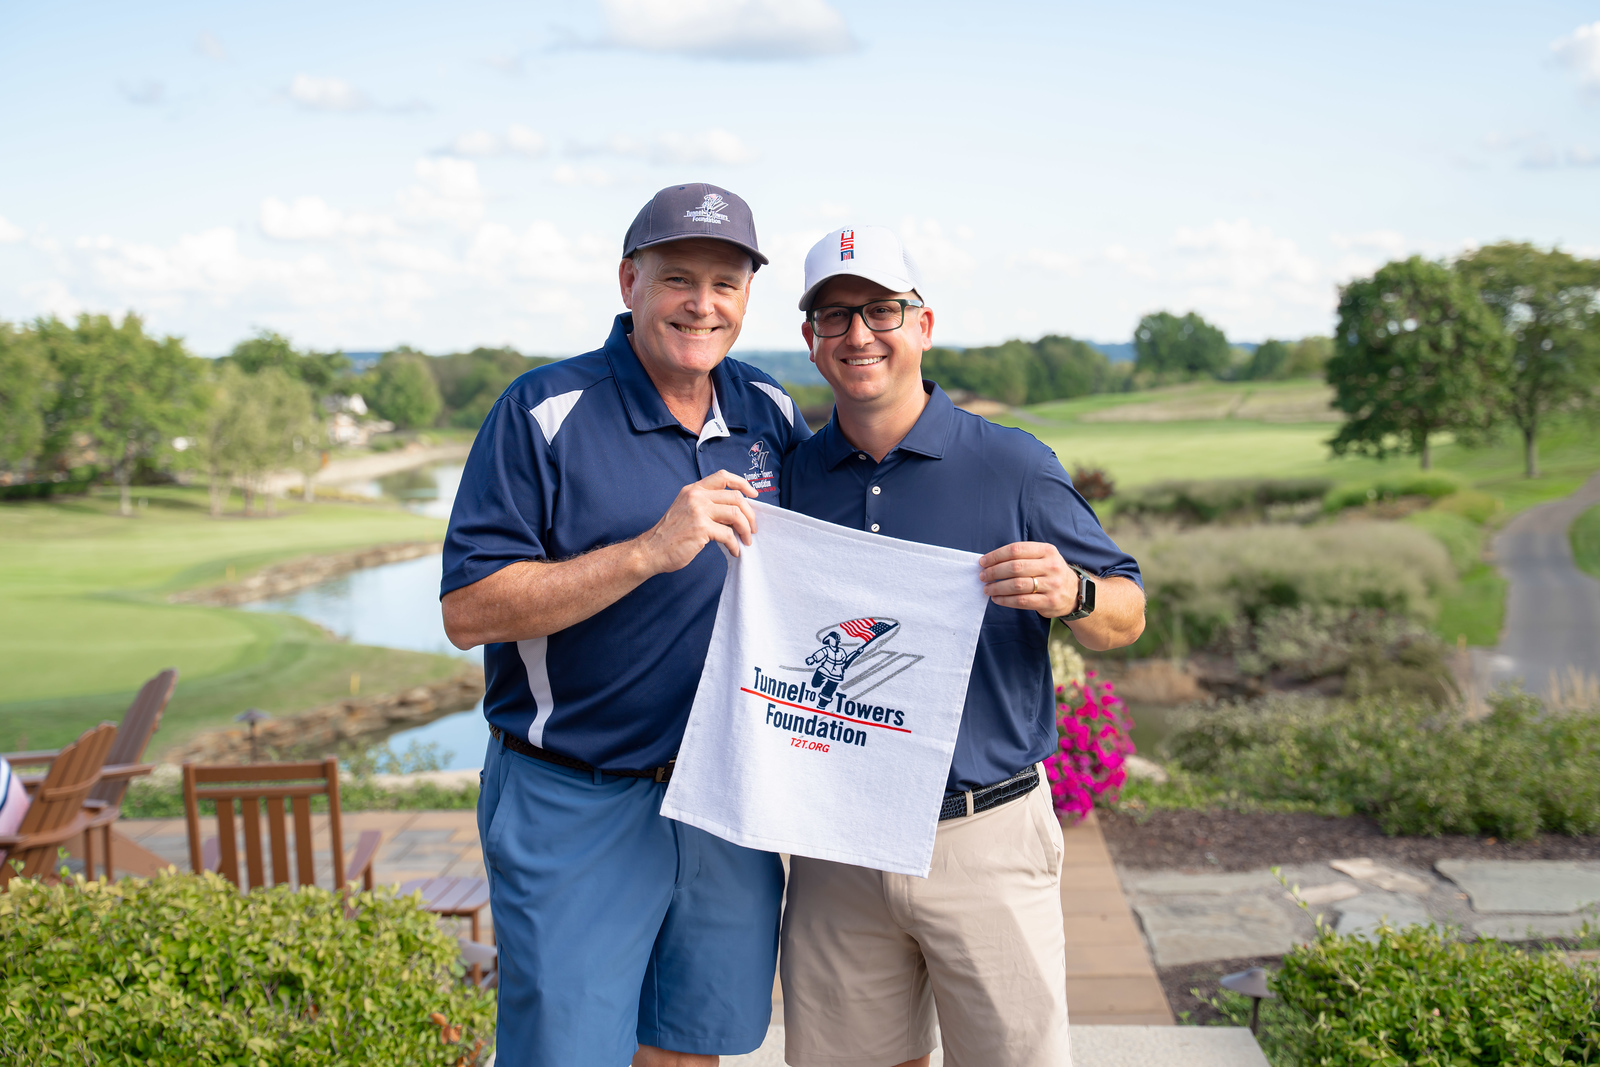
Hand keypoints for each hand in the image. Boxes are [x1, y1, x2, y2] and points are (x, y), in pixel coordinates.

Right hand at [636, 470, 759, 574]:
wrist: (651, 550)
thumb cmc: (670, 534)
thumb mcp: (686, 509)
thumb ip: (706, 505)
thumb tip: (735, 511)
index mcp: (694, 489)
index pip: (723, 476)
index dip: (742, 483)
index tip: (753, 495)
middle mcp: (696, 496)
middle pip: (735, 497)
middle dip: (750, 514)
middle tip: (752, 528)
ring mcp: (698, 511)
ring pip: (736, 514)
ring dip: (745, 530)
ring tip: (746, 541)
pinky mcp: (701, 528)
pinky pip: (728, 534)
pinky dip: (735, 545)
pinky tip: (734, 551)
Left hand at [979, 542, 1079, 617]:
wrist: (1074, 592)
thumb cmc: (1050, 572)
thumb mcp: (1043, 557)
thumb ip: (1022, 556)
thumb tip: (990, 561)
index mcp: (1047, 550)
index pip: (1016, 549)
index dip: (996, 555)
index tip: (983, 562)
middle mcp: (1051, 566)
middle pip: (1015, 567)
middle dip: (994, 572)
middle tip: (982, 576)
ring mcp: (1052, 584)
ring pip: (1017, 585)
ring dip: (998, 587)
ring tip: (987, 588)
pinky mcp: (1049, 601)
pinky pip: (1022, 601)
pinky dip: (1005, 600)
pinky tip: (997, 599)